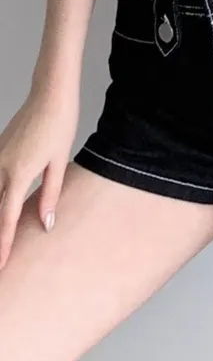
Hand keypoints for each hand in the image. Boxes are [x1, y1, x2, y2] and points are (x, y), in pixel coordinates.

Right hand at [0, 85, 79, 268]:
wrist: (50, 94)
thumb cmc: (59, 125)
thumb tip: (46, 224)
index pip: (7, 219)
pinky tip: (1, 207)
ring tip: (1, 239)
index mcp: (19, 174)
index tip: (3, 265)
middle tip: (2, 262)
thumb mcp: (59, 162)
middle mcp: (1, 168)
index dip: (4, 245)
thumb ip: (50, 195)